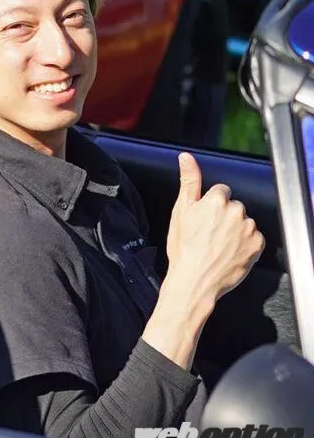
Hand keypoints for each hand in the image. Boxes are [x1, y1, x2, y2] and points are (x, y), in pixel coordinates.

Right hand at [165, 152, 265, 306]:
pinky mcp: (257, 244)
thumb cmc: (183, 248)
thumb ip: (188, 180)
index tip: (203, 221)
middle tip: (209, 235)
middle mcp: (236, 211)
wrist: (195, 280)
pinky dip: (244, 244)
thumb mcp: (180, 212)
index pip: (220, 193)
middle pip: (233, 206)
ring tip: (218, 246)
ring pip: (243, 222)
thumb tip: (186, 157)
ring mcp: (249, 228)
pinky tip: (230, 252)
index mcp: (216, 201)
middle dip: (224, 217)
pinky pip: (253, 237)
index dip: (209, 206)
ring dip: (235, 230)